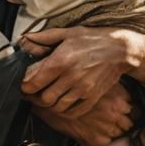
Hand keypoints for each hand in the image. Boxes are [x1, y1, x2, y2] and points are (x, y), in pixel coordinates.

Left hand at [20, 26, 144, 116]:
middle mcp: (70, 77)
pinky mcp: (92, 97)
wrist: (120, 50)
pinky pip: (73, 112)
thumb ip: (44, 37)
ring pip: (57, 107)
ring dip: (50, 104)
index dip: (25, 87)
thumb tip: (25, 38)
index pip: (34, 83)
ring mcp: (82, 89)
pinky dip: (65, 110)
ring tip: (48, 96)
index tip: (24, 85)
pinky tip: (62, 102)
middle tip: (34, 93)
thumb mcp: (67, 33)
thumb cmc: (92, 39)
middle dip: (36, 97)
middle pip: (44, 99)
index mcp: (60, 61)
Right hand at [31, 82, 134, 145]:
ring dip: (113, 129)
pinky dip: (101, 137)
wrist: (50, 100)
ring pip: (120, 132)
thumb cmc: (71, 87)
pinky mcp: (96, 139)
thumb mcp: (93, 81)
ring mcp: (107, 126)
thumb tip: (118, 91)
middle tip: (111, 118)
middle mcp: (115, 111)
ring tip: (102, 125)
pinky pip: (106, 141)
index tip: (121, 108)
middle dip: (123, 120)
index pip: (132, 106)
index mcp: (117, 96)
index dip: (126, 108)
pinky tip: (93, 131)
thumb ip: (108, 86)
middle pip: (130, 121)